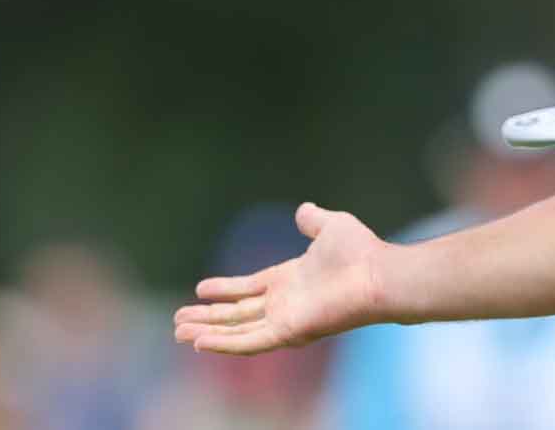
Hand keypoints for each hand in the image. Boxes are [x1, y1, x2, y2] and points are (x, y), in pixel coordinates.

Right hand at [173, 202, 388, 353]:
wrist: (377, 273)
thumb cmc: (360, 251)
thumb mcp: (331, 225)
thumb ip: (313, 220)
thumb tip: (303, 210)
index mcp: (290, 280)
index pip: (248, 289)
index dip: (224, 290)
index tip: (199, 288)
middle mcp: (284, 303)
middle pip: (237, 314)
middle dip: (207, 317)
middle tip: (177, 321)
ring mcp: (285, 320)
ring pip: (237, 331)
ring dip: (208, 333)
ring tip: (179, 332)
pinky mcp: (288, 332)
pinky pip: (250, 343)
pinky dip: (224, 344)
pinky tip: (200, 343)